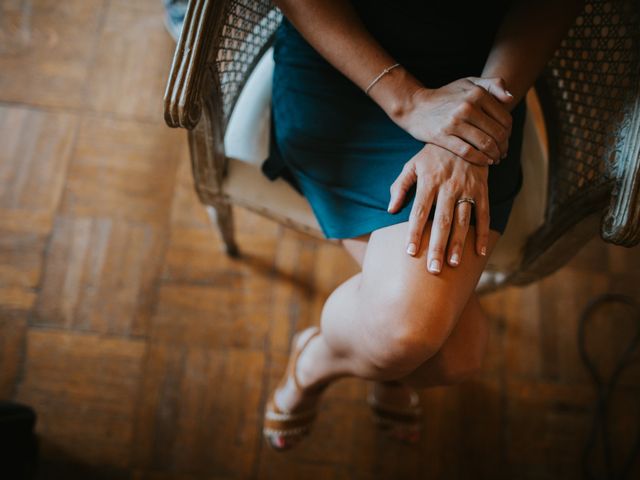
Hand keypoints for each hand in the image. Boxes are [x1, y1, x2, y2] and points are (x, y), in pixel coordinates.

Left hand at [387, 142, 489, 273]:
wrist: (465, 133)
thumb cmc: (433, 154)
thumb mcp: (412, 164)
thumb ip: (400, 186)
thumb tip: (391, 210)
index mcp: (429, 181)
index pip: (419, 212)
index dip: (415, 233)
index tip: (410, 252)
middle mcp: (448, 187)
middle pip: (442, 222)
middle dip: (437, 247)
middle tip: (433, 269)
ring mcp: (467, 189)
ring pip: (463, 222)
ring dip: (458, 244)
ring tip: (453, 264)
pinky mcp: (482, 190)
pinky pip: (484, 215)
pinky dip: (483, 234)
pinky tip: (479, 253)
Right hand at [392, 76, 513, 165]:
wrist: (415, 106)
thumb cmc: (445, 96)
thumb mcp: (468, 83)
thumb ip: (492, 85)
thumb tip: (510, 98)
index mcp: (477, 94)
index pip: (504, 119)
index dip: (509, 133)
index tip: (506, 140)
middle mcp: (467, 106)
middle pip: (497, 133)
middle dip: (504, 147)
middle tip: (503, 153)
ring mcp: (454, 122)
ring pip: (485, 144)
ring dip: (494, 155)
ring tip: (495, 159)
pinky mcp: (442, 136)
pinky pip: (468, 152)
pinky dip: (480, 159)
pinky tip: (484, 162)